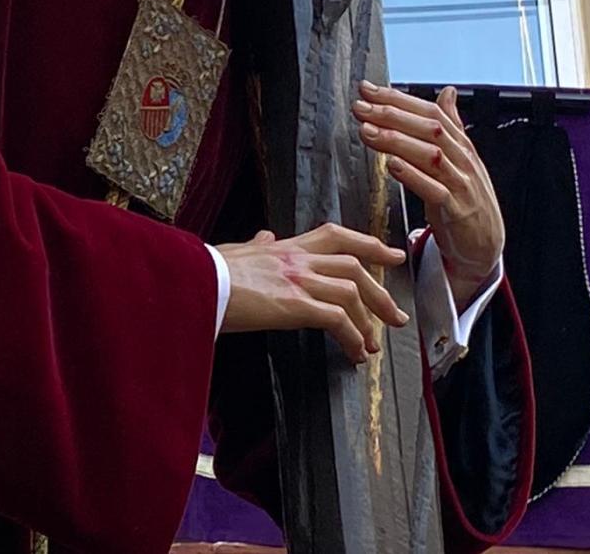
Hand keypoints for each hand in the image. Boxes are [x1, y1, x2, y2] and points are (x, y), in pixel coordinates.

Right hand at [216, 223, 408, 363]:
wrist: (194, 282)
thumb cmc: (208, 271)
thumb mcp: (236, 250)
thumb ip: (257, 245)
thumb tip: (265, 237)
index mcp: (287, 247)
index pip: (338, 236)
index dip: (370, 244)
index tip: (393, 254)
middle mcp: (298, 259)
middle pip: (355, 266)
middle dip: (380, 292)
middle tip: (395, 314)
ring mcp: (298, 280)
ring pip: (351, 292)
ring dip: (369, 321)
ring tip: (374, 344)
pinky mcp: (294, 304)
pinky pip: (337, 319)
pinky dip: (352, 337)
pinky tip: (354, 352)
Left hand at [352, 82, 504, 309]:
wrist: (485, 244)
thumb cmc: (466, 198)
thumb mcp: (461, 157)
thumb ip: (451, 124)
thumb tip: (448, 92)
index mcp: (460, 144)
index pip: (429, 112)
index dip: (398, 99)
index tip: (368, 90)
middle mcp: (462, 159)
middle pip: (428, 129)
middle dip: (392, 114)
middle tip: (361, 107)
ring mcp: (461, 184)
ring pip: (430, 155)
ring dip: (397, 141)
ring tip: (368, 132)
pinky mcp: (456, 210)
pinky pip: (434, 190)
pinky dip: (414, 176)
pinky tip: (393, 166)